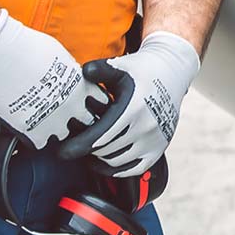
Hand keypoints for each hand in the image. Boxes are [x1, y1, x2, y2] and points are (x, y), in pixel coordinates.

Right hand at [0, 11, 107, 149]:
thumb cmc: (25, 46)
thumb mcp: (59, 56)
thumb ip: (70, 72)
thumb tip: (71, 77)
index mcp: (82, 85)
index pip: (101, 104)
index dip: (90, 103)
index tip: (80, 101)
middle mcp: (72, 105)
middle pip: (85, 123)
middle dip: (76, 119)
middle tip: (60, 113)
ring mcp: (53, 121)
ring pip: (62, 136)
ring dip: (53, 130)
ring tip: (40, 119)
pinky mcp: (31, 132)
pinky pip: (39, 144)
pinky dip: (33, 137)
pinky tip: (26, 125)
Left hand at [64, 31, 201, 175]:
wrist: (173, 73)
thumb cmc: (143, 69)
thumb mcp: (121, 65)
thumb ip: (99, 70)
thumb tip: (82, 73)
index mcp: (133, 109)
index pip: (98, 138)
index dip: (76, 147)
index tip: (61, 152)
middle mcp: (146, 127)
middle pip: (104, 151)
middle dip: (86, 150)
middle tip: (75, 144)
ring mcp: (154, 140)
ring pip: (117, 162)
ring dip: (100, 159)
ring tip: (90, 149)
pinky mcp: (160, 148)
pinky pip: (133, 169)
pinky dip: (117, 169)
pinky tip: (106, 160)